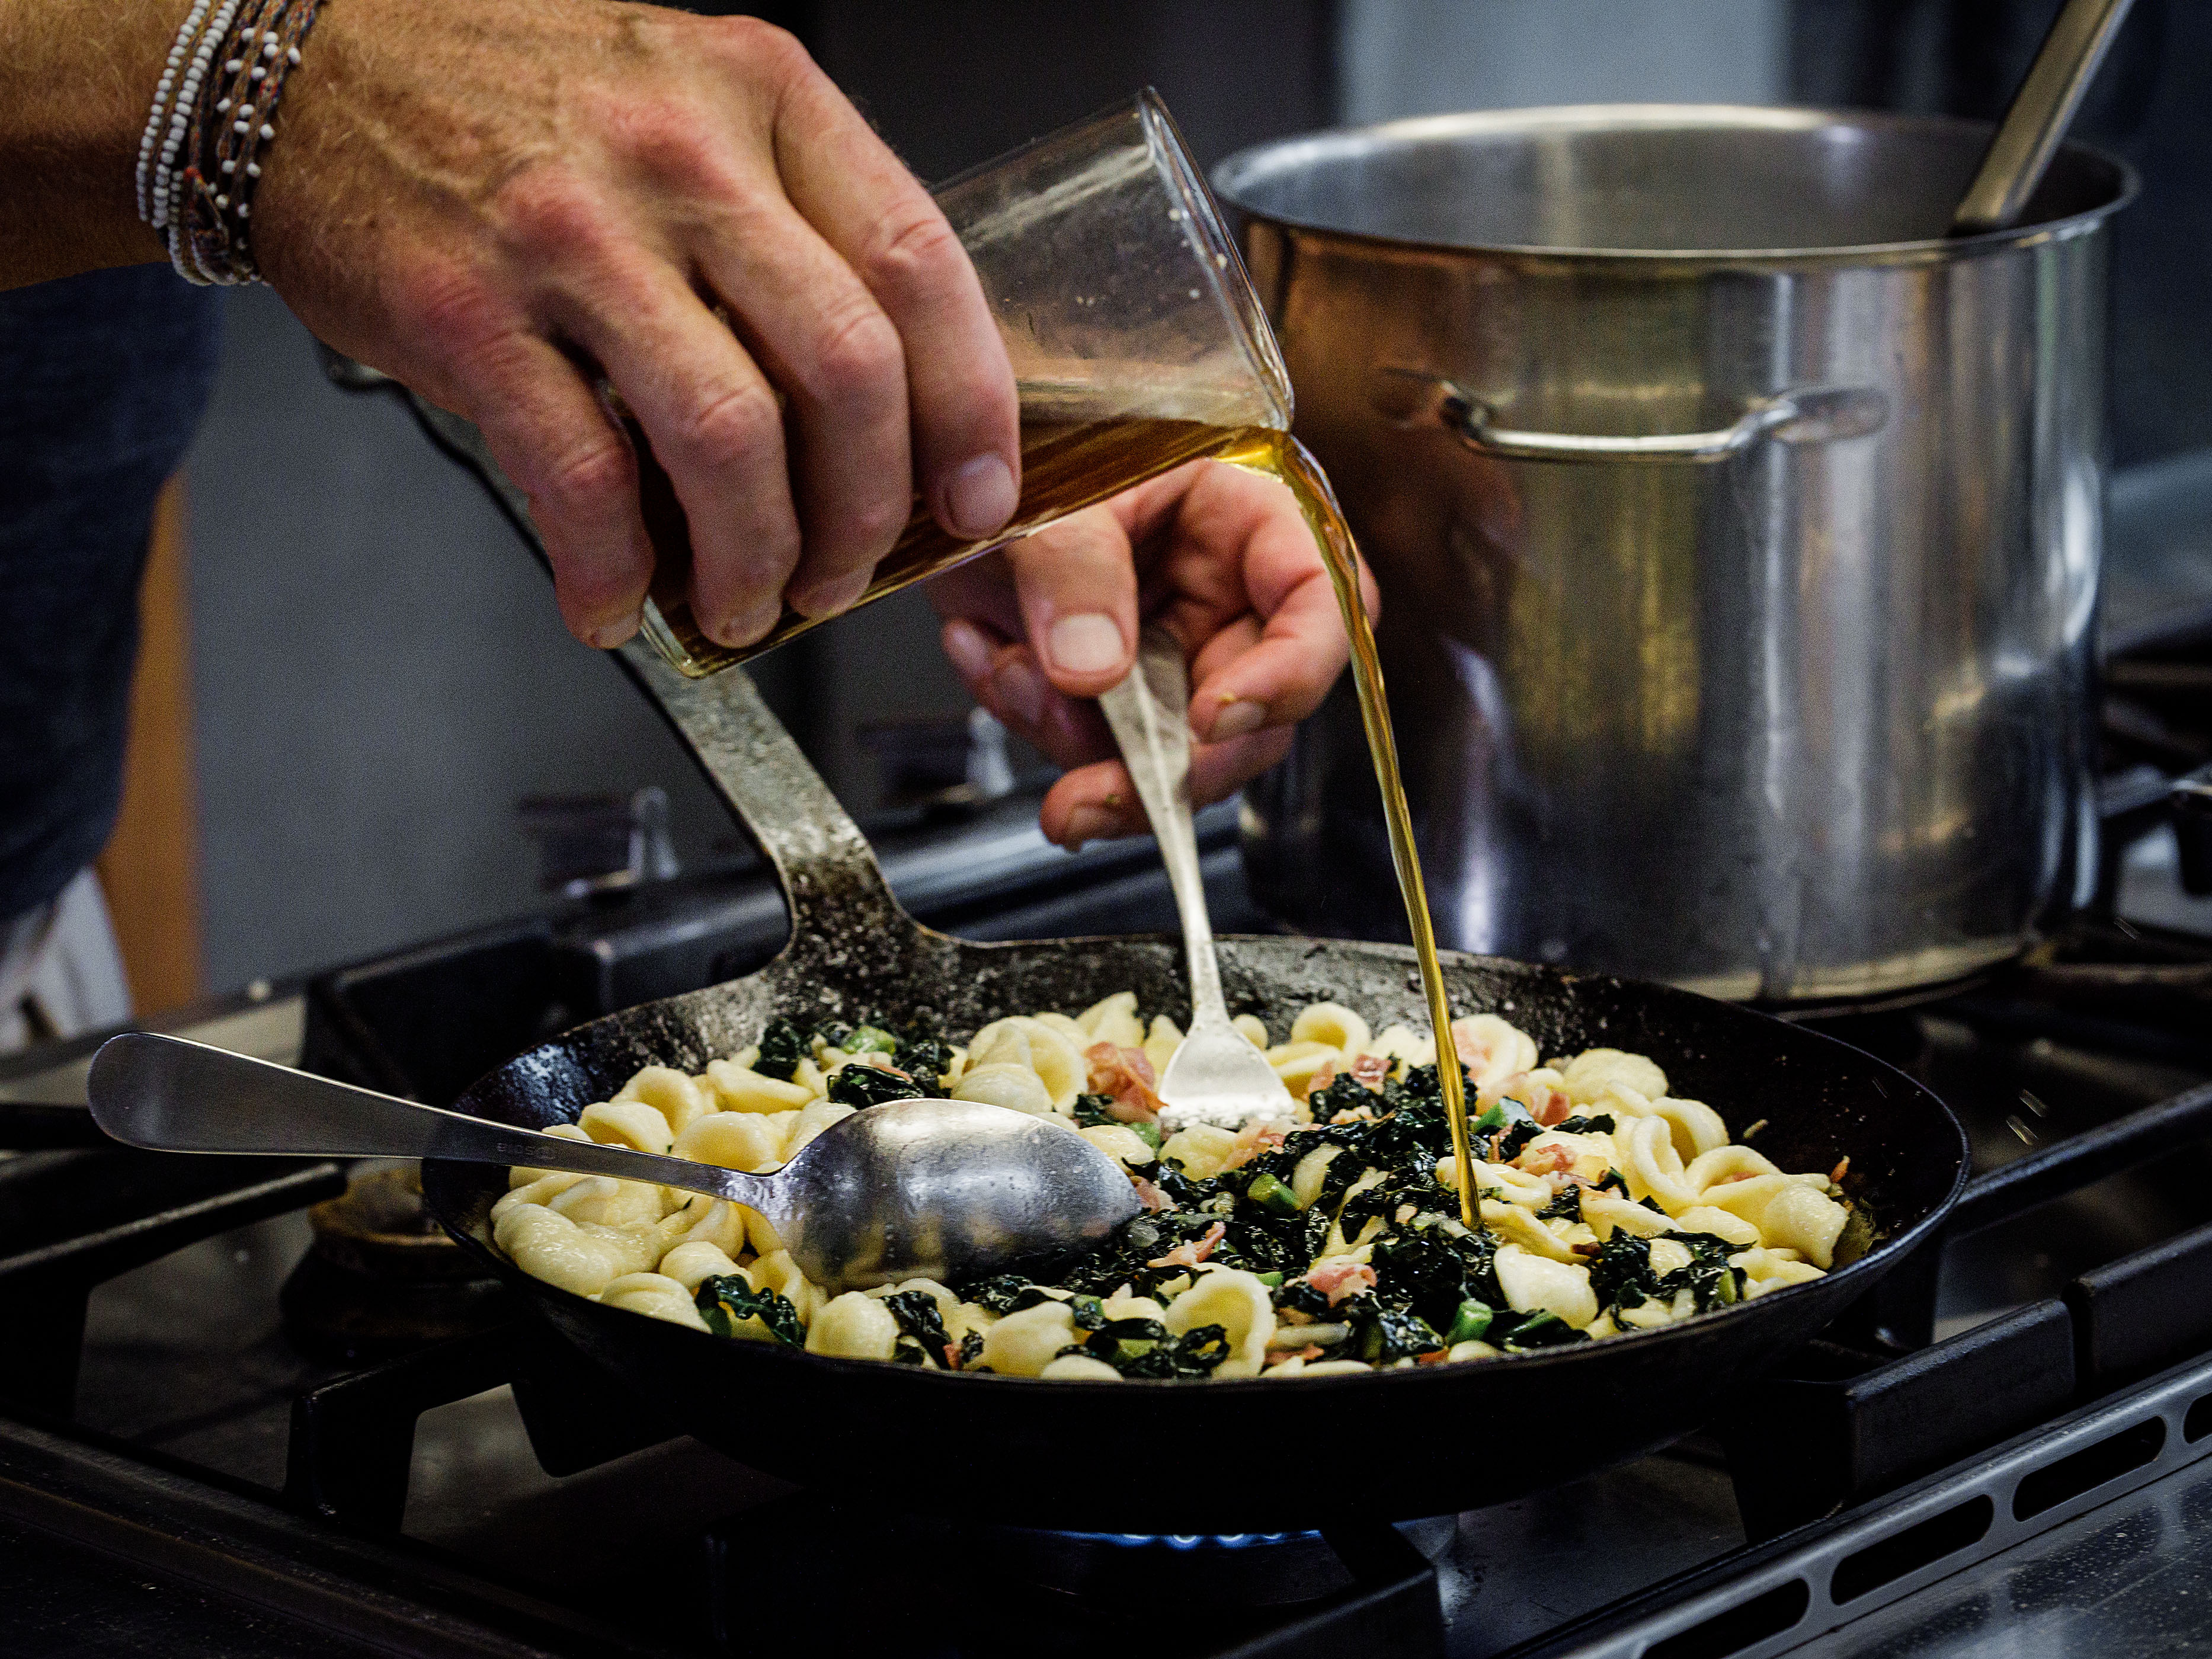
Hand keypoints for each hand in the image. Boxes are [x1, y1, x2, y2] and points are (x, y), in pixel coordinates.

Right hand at [252, 2, 1018, 647]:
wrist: (307, 60)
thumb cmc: (517, 99)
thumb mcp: (691, 105)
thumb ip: (792, 224)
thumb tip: (887, 407)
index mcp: (763, 98)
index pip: (920, 266)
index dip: (970, 408)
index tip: (977, 498)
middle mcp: (681, 154)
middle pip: (846, 369)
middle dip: (866, 510)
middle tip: (848, 571)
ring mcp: (573, 232)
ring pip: (729, 439)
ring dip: (755, 558)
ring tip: (747, 603)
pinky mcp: (468, 310)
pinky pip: (581, 479)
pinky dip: (612, 571)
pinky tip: (615, 603)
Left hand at [930, 458, 1377, 848]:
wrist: (943, 474)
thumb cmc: (1019, 448)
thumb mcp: (1046, 486)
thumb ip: (1073, 567)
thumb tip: (1093, 672)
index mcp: (1244, 513)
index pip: (1322, 601)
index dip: (1289, 674)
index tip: (1211, 720)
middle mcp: (1224, 592)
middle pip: (1256, 715)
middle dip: (1171, 767)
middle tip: (1093, 799)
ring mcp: (1172, 648)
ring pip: (1173, 753)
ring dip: (1085, 748)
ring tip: (1007, 674)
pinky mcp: (1115, 690)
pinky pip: (1098, 748)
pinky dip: (1036, 722)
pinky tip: (988, 657)